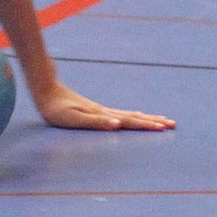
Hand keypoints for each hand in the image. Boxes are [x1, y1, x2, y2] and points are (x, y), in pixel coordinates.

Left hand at [35, 82, 174, 130]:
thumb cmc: (55, 109)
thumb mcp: (73, 119)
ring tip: (160, 120)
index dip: (146, 125)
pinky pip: (119, 113)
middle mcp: (104, 112)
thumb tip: (117, 124)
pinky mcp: (93, 109)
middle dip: (153, 122)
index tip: (164, 127)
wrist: (44, 89)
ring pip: (128, 114)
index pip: (129, 121)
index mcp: (102, 115)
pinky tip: (132, 115)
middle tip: (172, 124)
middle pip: (133, 117)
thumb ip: (95, 122)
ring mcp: (100, 109)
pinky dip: (131, 115)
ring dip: (145, 118)